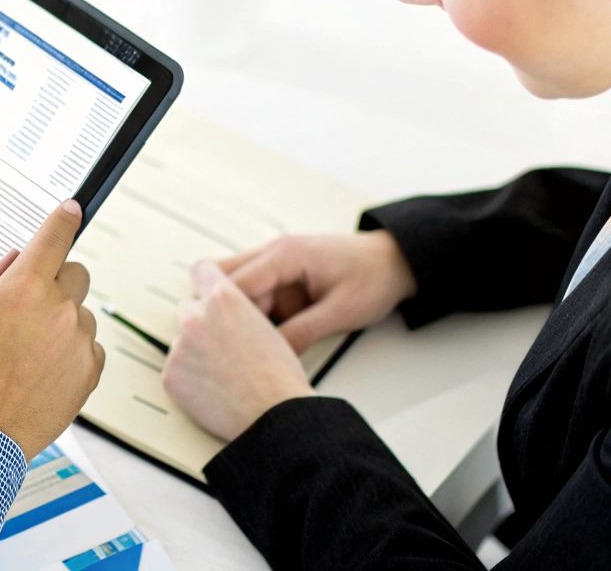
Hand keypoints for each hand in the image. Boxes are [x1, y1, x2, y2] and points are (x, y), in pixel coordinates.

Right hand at [0, 200, 104, 458]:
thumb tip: (17, 260)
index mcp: (24, 286)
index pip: (54, 237)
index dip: (64, 218)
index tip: (72, 209)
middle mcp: (58, 307)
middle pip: (76, 274)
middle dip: (57, 283)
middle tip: (30, 310)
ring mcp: (78, 339)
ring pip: (79, 315)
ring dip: (61, 325)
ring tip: (26, 358)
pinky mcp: (90, 370)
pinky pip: (88, 348)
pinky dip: (71, 356)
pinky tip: (41, 376)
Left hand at [162, 260, 312, 440]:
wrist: (274, 416)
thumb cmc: (279, 376)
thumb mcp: (267, 326)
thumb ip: (239, 312)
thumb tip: (227, 313)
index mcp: (224, 299)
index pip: (201, 270)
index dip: (204, 280)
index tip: (203, 288)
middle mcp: (196, 317)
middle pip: (188, 309)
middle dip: (201, 324)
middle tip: (222, 347)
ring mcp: (180, 347)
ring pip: (183, 343)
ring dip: (195, 354)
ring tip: (225, 376)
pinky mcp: (171, 375)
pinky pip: (176, 371)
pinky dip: (189, 380)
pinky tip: (214, 391)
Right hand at [219, 230, 417, 352]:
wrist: (396, 263)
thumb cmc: (373, 278)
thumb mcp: (341, 311)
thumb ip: (303, 332)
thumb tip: (272, 357)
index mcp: (285, 254)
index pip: (235, 281)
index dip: (220, 312)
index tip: (214, 342)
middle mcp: (273, 254)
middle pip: (222, 278)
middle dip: (218, 312)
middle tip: (220, 346)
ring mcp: (275, 266)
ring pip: (235, 291)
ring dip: (236, 317)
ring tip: (238, 350)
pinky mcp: (281, 280)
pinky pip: (254, 298)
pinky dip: (252, 319)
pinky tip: (256, 343)